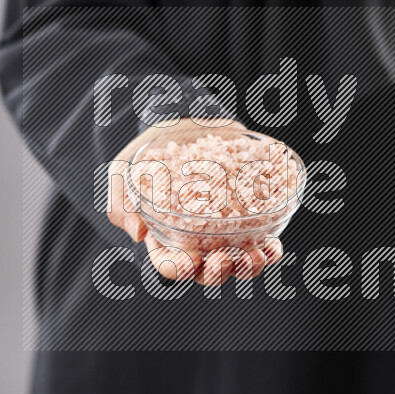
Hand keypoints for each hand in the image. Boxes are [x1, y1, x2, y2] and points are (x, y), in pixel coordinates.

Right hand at [106, 118, 284, 284]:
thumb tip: (138, 234)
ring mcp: (223, 230)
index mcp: (164, 237)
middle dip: (218, 272)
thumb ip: (121, 203)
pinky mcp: (247, 215)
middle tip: (224, 259)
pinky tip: (273, 245)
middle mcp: (195, 240)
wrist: (185, 122)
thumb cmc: (149, 150)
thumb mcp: (123, 172)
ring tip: (255, 256)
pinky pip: (261, 240)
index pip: (170, 264)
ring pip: (237, 262)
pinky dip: (269, 249)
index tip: (190, 260)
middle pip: (206, 271)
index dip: (180, 269)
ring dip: (248, 267)